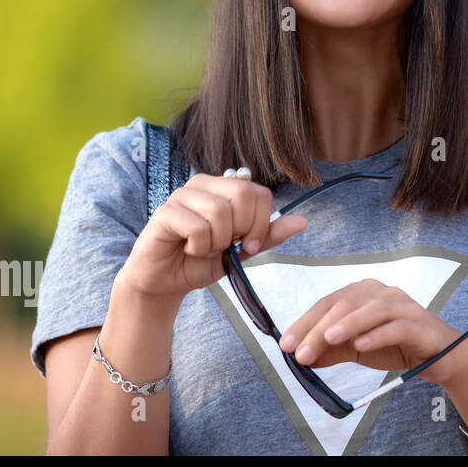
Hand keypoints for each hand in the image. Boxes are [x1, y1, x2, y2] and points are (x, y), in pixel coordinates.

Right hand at [118, 172, 307, 303]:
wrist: (165, 282)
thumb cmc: (202, 262)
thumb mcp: (242, 251)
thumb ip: (269, 235)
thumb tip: (302, 221)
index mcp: (225, 188)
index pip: (260, 192)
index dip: (262, 223)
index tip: (250, 245)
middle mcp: (204, 184)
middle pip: (243, 195)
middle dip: (242, 230)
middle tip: (227, 247)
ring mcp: (182, 196)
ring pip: (220, 211)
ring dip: (218, 241)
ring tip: (205, 248)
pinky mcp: (164, 213)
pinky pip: (196, 227)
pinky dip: (199, 247)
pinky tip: (189, 249)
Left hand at [278, 280, 467, 385]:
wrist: (439, 354)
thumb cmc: (396, 345)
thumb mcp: (357, 348)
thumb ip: (332, 349)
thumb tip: (301, 357)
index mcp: (364, 293)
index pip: (329, 303)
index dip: (305, 322)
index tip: (286, 345)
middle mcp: (383, 293)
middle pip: (346, 304)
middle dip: (319, 328)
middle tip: (300, 352)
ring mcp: (403, 306)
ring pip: (372, 310)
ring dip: (348, 324)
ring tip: (328, 340)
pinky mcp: (419, 324)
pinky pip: (396, 326)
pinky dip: (377, 334)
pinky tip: (361, 345)